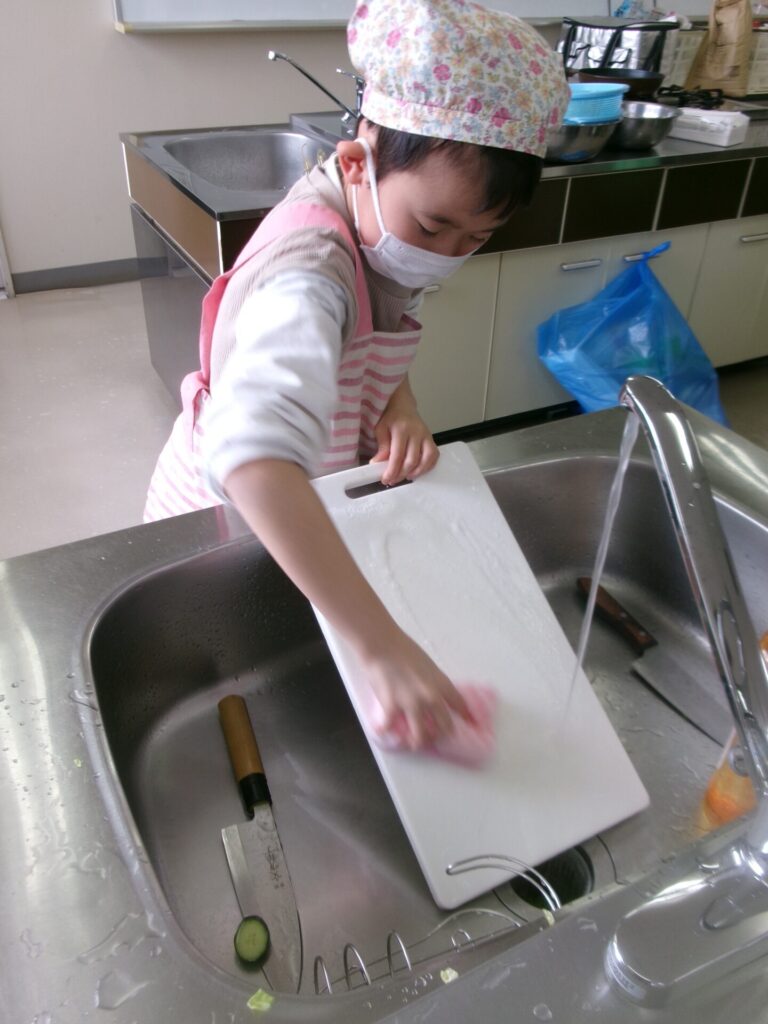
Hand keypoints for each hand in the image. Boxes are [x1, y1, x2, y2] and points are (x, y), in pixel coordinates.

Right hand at [360, 628, 473, 748]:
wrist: (383, 645)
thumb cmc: (404, 649)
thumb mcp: (428, 666)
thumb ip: (433, 683)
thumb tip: (432, 696)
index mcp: (442, 684)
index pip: (460, 705)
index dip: (466, 717)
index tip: (469, 724)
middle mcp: (431, 698)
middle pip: (445, 726)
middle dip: (442, 734)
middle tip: (436, 736)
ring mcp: (412, 705)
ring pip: (421, 736)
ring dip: (419, 741)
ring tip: (414, 742)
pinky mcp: (392, 708)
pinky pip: (390, 728)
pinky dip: (386, 730)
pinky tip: (384, 730)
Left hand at [370, 378, 437, 485]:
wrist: (403, 405)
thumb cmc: (390, 417)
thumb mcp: (380, 429)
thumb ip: (381, 446)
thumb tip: (377, 463)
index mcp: (401, 429)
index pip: (397, 456)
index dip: (392, 471)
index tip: (386, 479)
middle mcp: (416, 432)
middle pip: (412, 460)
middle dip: (401, 474)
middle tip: (393, 480)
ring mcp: (426, 435)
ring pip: (426, 459)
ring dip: (416, 472)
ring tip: (406, 476)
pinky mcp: (431, 438)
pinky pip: (434, 455)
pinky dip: (428, 466)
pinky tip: (418, 470)